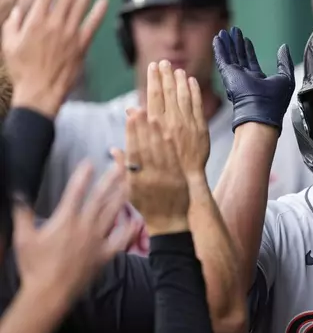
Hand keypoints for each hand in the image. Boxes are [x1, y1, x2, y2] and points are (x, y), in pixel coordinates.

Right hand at [2, 0, 107, 116]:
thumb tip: (20, 11)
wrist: (40, 91)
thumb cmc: (22, 70)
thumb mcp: (8, 44)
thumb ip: (13, 24)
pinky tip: (104, 2)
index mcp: (34, 21)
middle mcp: (53, 24)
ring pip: (80, 6)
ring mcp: (69, 35)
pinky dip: (98, 12)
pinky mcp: (81, 46)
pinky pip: (92, 25)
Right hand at [13, 161, 136, 301]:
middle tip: (119, 165)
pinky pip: (121, 238)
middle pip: (101, 197)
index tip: (90, 162)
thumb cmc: (34, 266)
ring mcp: (98, 240)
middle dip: (111, 178)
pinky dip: (129, 228)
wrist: (50, 293)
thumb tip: (18, 194)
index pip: (76, 191)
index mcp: (65, 220)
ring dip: (121, 196)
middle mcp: (85, 226)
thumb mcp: (23, 238)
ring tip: (127, 183)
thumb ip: (22, 213)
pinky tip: (134, 219)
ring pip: (114, 213)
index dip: (83, 175)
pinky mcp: (105, 254)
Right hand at [113, 109, 189, 235]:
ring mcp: (166, 178)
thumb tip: (113, 149)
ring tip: (154, 116)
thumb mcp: (130, 191)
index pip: (132, 152)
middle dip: (142, 128)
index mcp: (136, 181)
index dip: (131, 133)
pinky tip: (168, 132)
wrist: (169, 223)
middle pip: (145, 148)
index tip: (130, 117)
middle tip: (140, 109)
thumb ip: (123, 170)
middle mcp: (150, 178)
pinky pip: (173, 159)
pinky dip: (170, 146)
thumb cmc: (147, 206)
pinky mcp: (179, 179)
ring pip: (160, 152)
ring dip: (156, 133)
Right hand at [147, 60, 209, 178]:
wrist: (184, 184)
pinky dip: (195, 92)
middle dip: (165, 75)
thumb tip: (131, 110)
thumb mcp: (141, 153)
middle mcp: (171, 122)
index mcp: (155, 126)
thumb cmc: (160, 170)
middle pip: (168, 93)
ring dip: (180, 81)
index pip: (153, 96)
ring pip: (183, 96)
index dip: (153, 80)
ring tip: (177, 68)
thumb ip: (136, 130)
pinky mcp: (200, 129)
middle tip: (163, 62)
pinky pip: (197, 106)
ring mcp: (187, 125)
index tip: (152, 67)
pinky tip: (192, 82)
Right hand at [213, 26, 294, 133]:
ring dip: (227, 44)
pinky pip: (222, 59)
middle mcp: (245, 79)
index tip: (246, 40)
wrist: (261, 113)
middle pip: (239, 57)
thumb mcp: (286, 78)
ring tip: (225, 32)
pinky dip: (219, 49)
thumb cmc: (274, 102)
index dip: (249, 51)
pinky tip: (217, 40)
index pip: (252, 62)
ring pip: (230, 57)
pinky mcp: (228, 76)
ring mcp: (235, 78)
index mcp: (259, 81)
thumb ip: (284, 62)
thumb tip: (284, 47)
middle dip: (237, 44)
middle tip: (234, 32)